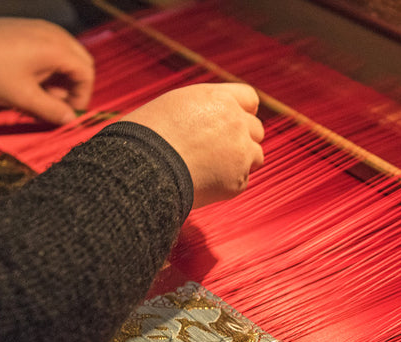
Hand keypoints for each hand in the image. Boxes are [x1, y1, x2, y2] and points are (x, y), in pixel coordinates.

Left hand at [0, 18, 94, 124]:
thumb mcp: (23, 97)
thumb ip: (51, 110)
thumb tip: (71, 120)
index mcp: (56, 48)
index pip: (86, 73)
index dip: (82, 97)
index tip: (68, 113)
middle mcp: (53, 34)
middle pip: (80, 62)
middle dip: (74, 86)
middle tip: (58, 104)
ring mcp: (39, 28)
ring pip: (65, 55)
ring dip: (61, 77)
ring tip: (41, 94)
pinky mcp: (26, 28)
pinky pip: (50, 48)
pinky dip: (49, 65)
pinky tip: (31, 79)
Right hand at [122, 83, 264, 207]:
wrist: (143, 167)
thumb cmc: (145, 137)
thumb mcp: (171, 107)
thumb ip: (199, 111)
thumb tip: (206, 122)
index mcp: (217, 98)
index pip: (249, 99)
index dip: (243, 112)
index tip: (235, 123)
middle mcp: (235, 121)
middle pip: (256, 129)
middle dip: (243, 139)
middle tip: (220, 152)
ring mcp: (240, 151)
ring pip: (256, 156)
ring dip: (241, 162)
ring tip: (212, 169)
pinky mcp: (238, 180)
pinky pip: (242, 182)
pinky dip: (227, 184)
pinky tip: (204, 184)